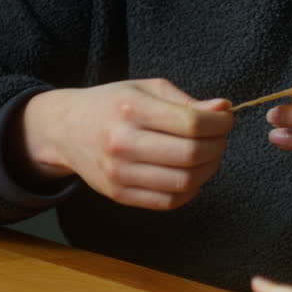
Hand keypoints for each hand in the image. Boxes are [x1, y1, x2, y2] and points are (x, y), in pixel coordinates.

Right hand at [17, 79, 233, 209]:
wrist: (65, 130)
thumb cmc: (112, 105)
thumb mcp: (146, 89)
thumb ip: (186, 101)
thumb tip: (223, 109)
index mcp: (131, 109)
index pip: (192, 123)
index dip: (219, 124)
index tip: (226, 120)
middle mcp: (122, 142)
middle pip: (190, 154)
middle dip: (218, 146)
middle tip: (220, 139)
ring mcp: (119, 173)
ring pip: (184, 182)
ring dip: (208, 170)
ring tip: (209, 156)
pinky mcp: (119, 195)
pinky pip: (168, 202)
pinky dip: (190, 190)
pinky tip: (191, 174)